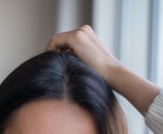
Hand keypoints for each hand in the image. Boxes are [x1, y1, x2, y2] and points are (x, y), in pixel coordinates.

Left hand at [46, 25, 160, 114]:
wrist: (113, 74)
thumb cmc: (103, 74)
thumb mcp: (87, 63)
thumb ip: (77, 59)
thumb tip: (62, 63)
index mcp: (88, 34)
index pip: (67, 41)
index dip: (58, 51)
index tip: (54, 64)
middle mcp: (84, 30)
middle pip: (61, 39)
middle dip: (54, 51)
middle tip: (49, 65)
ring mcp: (80, 32)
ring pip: (57, 40)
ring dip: (52, 52)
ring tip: (50, 65)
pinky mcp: (76, 37)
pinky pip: (55, 41)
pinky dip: (50, 51)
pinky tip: (51, 62)